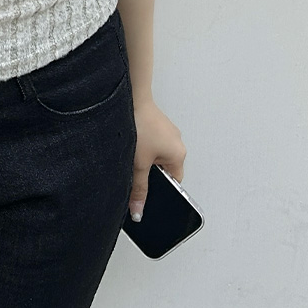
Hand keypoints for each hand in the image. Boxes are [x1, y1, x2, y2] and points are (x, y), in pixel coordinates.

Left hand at [128, 98, 185, 221]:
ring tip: (133, 151)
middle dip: (150, 172)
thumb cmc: (139, 125)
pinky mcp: (155, 123)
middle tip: (137, 169)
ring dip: (144, 157)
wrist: (129, 97)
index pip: (174, 183)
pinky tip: (132, 141)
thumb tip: (138, 210)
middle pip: (164, 169)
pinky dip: (142, 144)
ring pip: (155, 154)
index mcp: (178, 154)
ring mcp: (166, 131)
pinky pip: (151, 141)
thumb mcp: (137, 164)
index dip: (162, 190)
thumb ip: (138, 189)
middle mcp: (176, 142)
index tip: (149, 194)